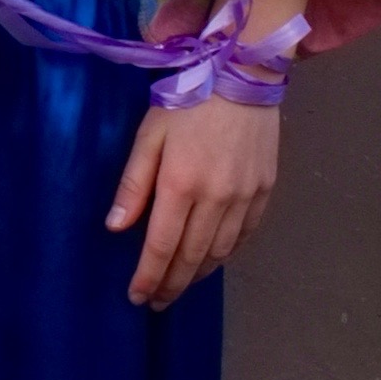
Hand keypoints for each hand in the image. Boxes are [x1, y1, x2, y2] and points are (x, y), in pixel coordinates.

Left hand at [107, 96, 280, 308]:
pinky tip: (212, 261)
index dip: (148, 277)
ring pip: (219, 251)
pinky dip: (226, 255)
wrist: (243, 77)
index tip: (137, 297)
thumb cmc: (187, 103)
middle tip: (157, 302)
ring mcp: (244, 197)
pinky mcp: (265, 192)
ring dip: (198, 275)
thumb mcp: (148, 136)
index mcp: (180, 185)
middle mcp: (216, 198)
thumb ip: (132, 184)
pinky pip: (244, 236)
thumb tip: (116, 228)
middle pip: (191, 256)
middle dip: (171, 284)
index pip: (161, 246)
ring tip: (180, 286)